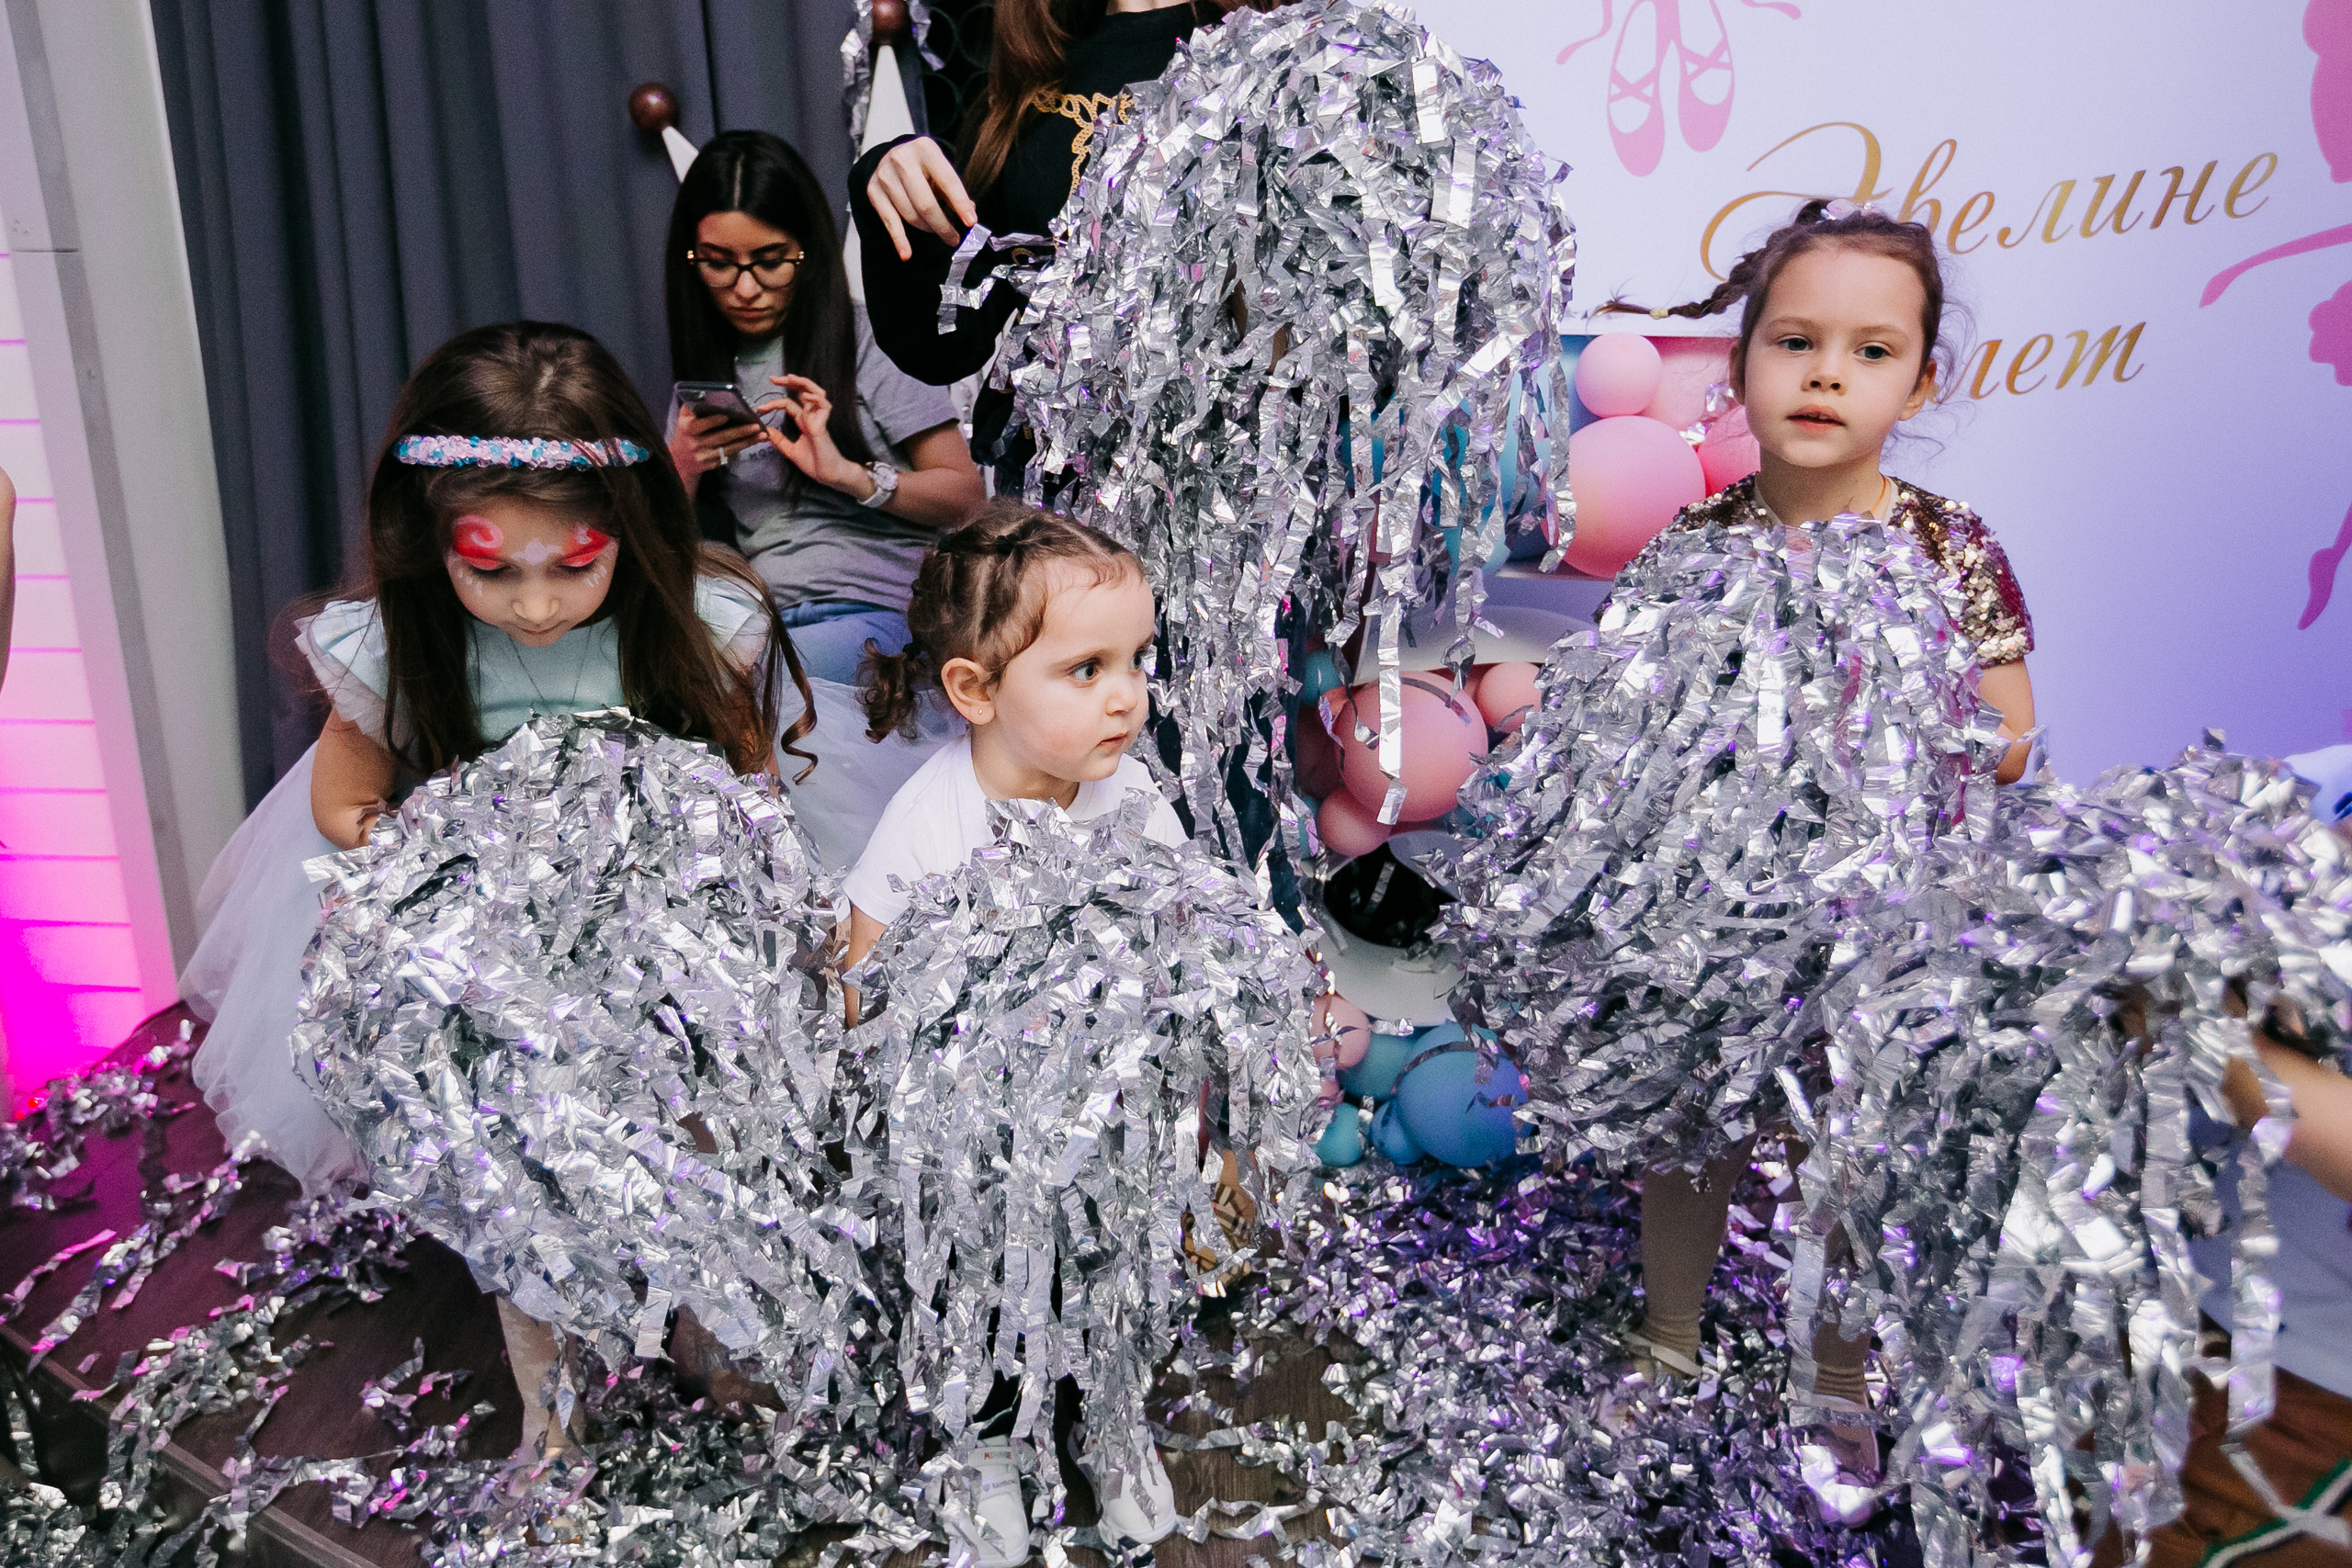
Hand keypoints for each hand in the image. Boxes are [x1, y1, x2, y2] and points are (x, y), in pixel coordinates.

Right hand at [668, 405, 765, 489]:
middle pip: (720, 438)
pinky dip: (742, 448)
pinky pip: (729, 455)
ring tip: (763, 435)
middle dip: (740, 432)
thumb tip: (707, 394)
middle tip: (756, 425)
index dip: (713, 421)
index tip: (727, 416)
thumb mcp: (683, 419)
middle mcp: (695, 444)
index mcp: (687, 429)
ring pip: (729, 448)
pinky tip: (754, 442)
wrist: (679, 460)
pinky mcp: (712, 465)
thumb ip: (692, 406)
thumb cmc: (685, 433)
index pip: (700, 425)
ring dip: (747, 442)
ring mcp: (704, 456)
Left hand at [758, 375, 872, 499]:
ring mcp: (818, 419)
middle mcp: (811, 416)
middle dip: (788, 382)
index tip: (759, 409)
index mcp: (803, 421)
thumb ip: (779, 440)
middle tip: (772, 378)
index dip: (773, 402)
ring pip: (816, 392)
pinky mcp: (824, 425)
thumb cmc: (814, 464)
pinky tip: (805, 396)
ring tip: (790, 378)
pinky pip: (824, 405)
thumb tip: (766, 430)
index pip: (788, 403)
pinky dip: (815, 398)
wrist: (827, 475)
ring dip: (803, 383)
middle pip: (802, 391)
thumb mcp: (790, 450)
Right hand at [865, 136, 976, 261]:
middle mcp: (902, 159)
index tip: (970, 222)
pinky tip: (906, 254)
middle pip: (925, 203)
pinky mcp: (873, 190)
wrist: (891, 156)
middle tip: (953, 238)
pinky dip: (899, 240)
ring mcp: (885, 175)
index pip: (947, 181)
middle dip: (942, 226)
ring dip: (927, 228)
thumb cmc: (922, 166)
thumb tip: (968, 212)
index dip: (960, 204)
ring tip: (936, 230)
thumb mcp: (940, 170)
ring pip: (910, 214)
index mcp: (925, 149)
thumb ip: (953, 191)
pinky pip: (889, 221)